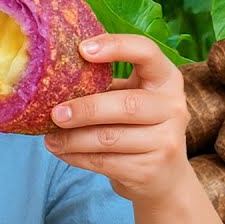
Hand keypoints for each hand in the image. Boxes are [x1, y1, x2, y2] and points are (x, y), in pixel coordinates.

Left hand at [43, 34, 190, 204]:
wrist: (166, 176)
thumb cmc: (139, 126)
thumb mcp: (132, 97)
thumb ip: (105, 84)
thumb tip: (54, 73)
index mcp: (167, 79)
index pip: (146, 52)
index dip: (116, 47)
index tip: (82, 49)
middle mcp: (174, 107)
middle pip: (126, 104)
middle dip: (85, 109)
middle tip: (55, 113)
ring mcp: (166, 141)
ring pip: (110, 138)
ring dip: (73, 138)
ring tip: (50, 138)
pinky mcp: (151, 170)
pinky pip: (105, 162)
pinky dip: (78, 157)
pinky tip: (63, 152)